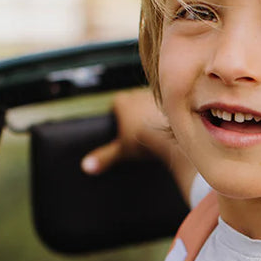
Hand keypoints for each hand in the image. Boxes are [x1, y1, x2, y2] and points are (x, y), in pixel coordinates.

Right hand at [81, 89, 196, 203]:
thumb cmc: (146, 142)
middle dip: (135, 115)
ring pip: (149, 102)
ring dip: (151, 112)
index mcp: (121, 101)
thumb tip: (86, 167)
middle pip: (133, 103)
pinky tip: (169, 126)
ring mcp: (154, 94)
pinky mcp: (172, 98)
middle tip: (141, 132)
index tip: (126, 131)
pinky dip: (166, 114)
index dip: (120, 118)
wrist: (174, 137)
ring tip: (156, 129)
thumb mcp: (123, 151)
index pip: (115, 106)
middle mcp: (136, 93)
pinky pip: (167, 105)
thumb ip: (105, 157)